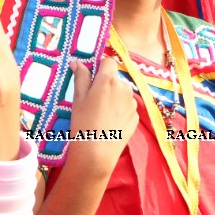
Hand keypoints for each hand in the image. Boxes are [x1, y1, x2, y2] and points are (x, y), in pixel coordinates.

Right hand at [67, 57, 138, 175]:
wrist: (96, 153)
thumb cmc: (83, 123)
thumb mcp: (78, 98)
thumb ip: (81, 77)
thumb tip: (78, 62)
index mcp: (109, 80)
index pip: (108, 61)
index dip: (99, 67)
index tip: (91, 78)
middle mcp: (125, 87)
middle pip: (115, 78)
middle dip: (106, 84)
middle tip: (93, 100)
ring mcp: (133, 103)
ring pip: (122, 93)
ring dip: (114, 97)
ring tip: (101, 114)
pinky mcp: (136, 116)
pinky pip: (127, 107)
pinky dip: (119, 111)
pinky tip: (109, 123)